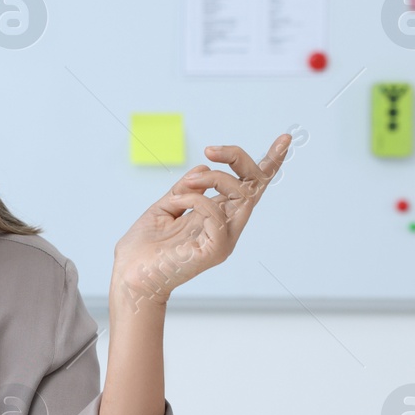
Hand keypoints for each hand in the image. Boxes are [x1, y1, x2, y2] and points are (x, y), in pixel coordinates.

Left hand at [112, 133, 291, 306]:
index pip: (250, 187)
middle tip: (211, 149)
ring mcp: (224, 239)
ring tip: (187, 183)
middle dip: (238, 158)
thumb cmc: (143, 247)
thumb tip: (205, 166)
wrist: (129, 276)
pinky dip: (197, 198)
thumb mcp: (164, 206)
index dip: (269, 162)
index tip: (285, 138)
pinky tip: (177, 201)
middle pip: (253, 185)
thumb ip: (186, 188)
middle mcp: (227, 226)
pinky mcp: (215, 251)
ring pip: (242, 195)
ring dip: (213, 179)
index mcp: (217, 215)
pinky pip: (217, 214)